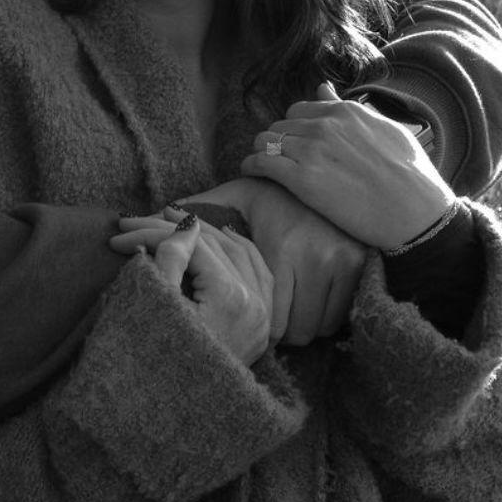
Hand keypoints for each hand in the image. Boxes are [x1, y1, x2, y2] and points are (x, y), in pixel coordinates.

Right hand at [110, 215, 272, 365]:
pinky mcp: (262, 327)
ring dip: (206, 234)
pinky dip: (237, 251)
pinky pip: (258, 273)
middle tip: (137, 221)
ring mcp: (263, 316)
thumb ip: (170, 259)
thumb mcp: (158, 308)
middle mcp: (256, 304)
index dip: (152, 233)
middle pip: (215, 245)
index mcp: (231, 298)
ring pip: (240, 253)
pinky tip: (219, 238)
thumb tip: (186, 224)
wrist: (178, 423)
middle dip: (173, 229)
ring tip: (172, 221)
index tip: (118, 235)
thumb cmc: (159, 365)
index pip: (191, 246)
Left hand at [162, 179, 366, 346]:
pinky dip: (324, 316)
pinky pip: (341, 316)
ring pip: (320, 328)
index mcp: (281, 247)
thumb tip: (140, 218)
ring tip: (286, 309)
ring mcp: (342, 263)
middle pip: (296, 331)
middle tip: (266, 319)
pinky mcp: (360, 265)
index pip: (271, 319)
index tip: (246, 319)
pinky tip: (309, 301)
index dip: (256, 325)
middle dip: (278, 331)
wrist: (322, 170)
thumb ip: (195, 213)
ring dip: (302, 325)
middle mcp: (316, 258)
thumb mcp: (232, 196)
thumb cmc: (270, 190)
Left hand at [241, 83, 453, 248]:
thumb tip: (323, 88)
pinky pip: (260, 163)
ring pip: (264, 141)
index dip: (293, 128)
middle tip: (279, 159)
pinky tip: (251, 173)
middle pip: (278, 126)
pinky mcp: (301, 179)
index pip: (298, 110)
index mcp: (344, 112)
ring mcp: (311, 151)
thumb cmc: (411, 175)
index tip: (293, 144)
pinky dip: (251, 167)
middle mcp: (324, 126)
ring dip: (261, 152)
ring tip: (263, 166)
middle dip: (276, 141)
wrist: (417, 212)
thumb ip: (348, 109)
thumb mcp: (385, 129)